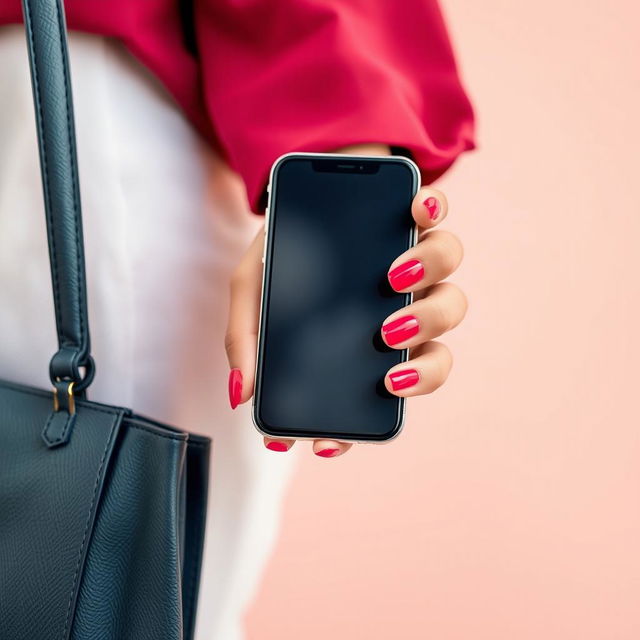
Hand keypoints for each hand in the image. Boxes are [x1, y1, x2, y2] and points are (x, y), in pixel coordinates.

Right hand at [225, 146, 466, 456]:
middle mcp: (400, 317)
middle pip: (434, 359)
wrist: (300, 189)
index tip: (328, 442)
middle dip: (421, 372)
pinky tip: (416, 210)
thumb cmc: (281, 251)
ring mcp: (418, 277)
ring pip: (449, 303)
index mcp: (366, 340)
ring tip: (394, 279)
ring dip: (430, 303)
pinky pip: (442, 224)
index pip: (374, 397)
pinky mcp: (422, 226)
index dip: (360, 427)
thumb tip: (240, 394)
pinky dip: (433, 216)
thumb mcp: (252, 290)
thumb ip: (246, 337)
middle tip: (382, 346)